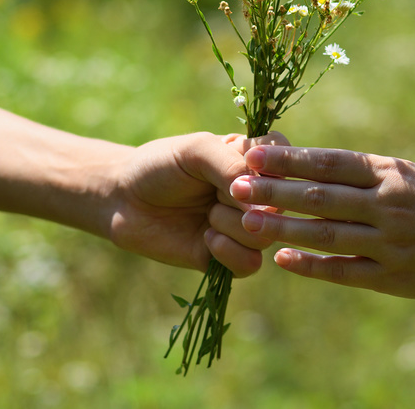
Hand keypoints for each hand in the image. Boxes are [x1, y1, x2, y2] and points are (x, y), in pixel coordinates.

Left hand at [108, 131, 286, 276]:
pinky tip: (206, 238)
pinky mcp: (230, 258)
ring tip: (207, 215)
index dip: (271, 169)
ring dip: (233, 225)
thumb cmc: (161, 165)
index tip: (241, 168)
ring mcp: (246, 227)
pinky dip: (228, 252)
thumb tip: (265, 203)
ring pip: (266, 235)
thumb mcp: (197, 150)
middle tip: (217, 194)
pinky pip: (251, 264)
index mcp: (255, 161)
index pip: (290, 159)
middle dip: (247, 201)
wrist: (124, 199)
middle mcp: (258, 195)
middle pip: (282, 203)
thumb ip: (232, 165)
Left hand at [230, 145, 414, 300]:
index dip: (289, 159)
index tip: (253, 153)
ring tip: (246, 222)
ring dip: (284, 228)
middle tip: (236, 185)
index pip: (330, 162)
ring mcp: (392, 242)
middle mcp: (389, 204)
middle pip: (321, 197)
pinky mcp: (396, 277)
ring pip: (328, 234)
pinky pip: (345, 271)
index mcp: (390, 173)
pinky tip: (283, 260)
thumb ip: (363, 174)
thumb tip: (308, 164)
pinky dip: (312, 265)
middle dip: (275, 191)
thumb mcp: (407, 176)